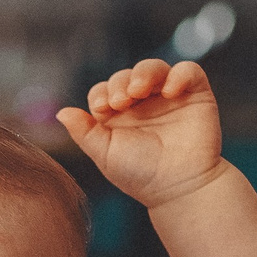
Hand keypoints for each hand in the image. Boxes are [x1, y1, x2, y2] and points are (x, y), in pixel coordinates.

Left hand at [57, 59, 226, 208]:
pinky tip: (170, 91)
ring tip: (138, 91)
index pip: (104, 90)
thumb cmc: (141, 175)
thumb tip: (61, 112)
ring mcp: (169, 97)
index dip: (101, 93)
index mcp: (119, 115)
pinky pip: (189, 72)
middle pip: (126, 76)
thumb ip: (84, 132)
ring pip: (154, 68)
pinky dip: (179, 74)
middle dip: (120, 83)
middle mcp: (143, 103)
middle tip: (120, 101)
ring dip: (143, 73)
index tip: (103, 108)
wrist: (180, 188)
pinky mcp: (195, 95)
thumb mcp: (106, 154)